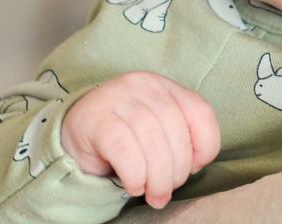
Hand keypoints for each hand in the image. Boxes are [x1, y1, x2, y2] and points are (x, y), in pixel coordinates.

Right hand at [61, 71, 219, 208]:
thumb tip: (195, 165)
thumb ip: (179, 138)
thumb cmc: (124, 136)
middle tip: (168, 190)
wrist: (75, 131)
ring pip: (151, 140)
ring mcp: (118, 98)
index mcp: (165, 87)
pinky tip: (134, 186)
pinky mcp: (96, 119)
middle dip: (178, 169)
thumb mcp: (157, 130)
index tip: (195, 167)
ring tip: (154, 195)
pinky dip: (135, 174)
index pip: (200, 111)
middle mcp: (144, 86)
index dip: (206, 144)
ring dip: (158, 176)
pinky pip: (124, 149)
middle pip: (176, 129)